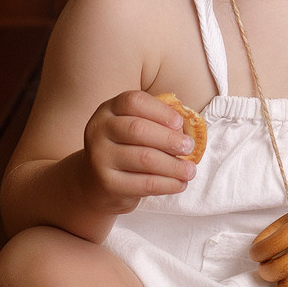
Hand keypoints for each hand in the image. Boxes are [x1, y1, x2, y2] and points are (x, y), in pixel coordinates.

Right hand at [81, 91, 198, 208]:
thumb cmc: (127, 148)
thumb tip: (186, 132)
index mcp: (109, 110)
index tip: (180, 123)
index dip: (160, 111)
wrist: (98, 182)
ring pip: (144, 158)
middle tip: (190, 148)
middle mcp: (99, 130)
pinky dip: (167, 184)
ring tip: (190, 170)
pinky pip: (144, 183)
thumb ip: (158, 123)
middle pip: (138, 129)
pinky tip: (180, 184)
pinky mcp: (107, 183)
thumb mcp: (136, 128)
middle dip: (169, 139)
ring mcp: (99, 157)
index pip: (134, 102)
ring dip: (173, 165)